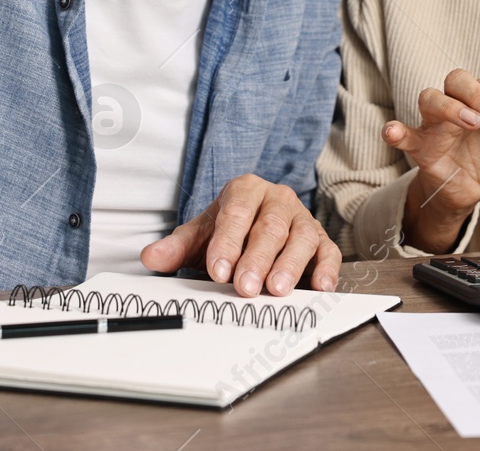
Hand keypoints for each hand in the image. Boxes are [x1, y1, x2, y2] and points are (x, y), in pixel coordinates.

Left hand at [140, 174, 340, 296]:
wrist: (256, 226)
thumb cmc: (229, 232)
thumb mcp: (201, 235)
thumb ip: (177, 247)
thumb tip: (151, 257)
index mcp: (246, 190)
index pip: (236, 213)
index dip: (227, 242)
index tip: (218, 270)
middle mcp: (278, 199)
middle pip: (270, 227)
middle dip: (256, 259)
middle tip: (245, 287)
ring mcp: (303, 219)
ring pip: (301, 238)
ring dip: (289, 265)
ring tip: (277, 289)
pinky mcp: (322, 240)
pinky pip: (328, 252)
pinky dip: (326, 269)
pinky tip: (319, 286)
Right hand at [382, 69, 479, 253]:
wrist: (474, 190)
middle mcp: (459, 101)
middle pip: (459, 79)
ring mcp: (437, 122)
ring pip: (431, 97)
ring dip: (450, 107)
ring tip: (471, 123)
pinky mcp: (422, 145)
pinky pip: (403, 133)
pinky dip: (395, 131)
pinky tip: (392, 132)